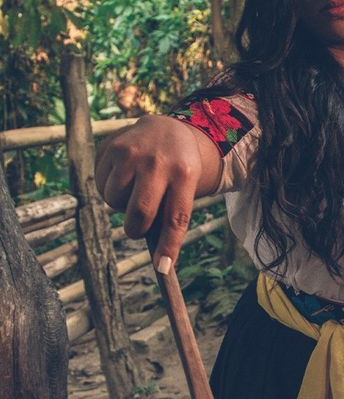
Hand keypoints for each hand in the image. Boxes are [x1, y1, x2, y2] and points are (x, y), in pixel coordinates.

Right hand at [95, 117, 210, 271]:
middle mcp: (157, 161)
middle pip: (140, 213)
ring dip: (122, 207)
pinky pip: (101, 187)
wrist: (167, 130)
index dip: (169, 245)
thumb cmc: (178, 172)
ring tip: (136, 192)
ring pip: (115, 201)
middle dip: (137, 229)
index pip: (176, 217)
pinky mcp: (110, 147)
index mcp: (184, 174)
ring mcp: (132, 152)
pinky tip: (125, 179)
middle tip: (139, 227)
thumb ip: (171, 217)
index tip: (162, 268)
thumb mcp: (186, 188)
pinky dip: (110, 192)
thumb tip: (159, 261)